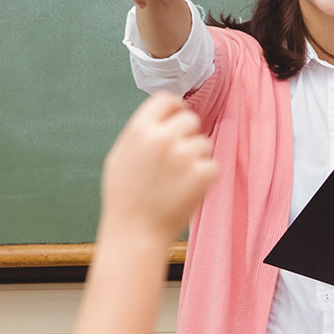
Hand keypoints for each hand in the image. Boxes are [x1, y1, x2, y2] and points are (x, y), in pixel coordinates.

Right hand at [101, 94, 217, 240]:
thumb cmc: (124, 198)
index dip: (174, 108)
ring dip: (196, 158)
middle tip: (178, 157)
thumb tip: (162, 116)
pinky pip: (213, 165)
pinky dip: (205, 177)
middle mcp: (163, 138)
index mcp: (139, 130)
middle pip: (190, 119)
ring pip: (204, 143)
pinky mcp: (203, 174)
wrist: (135, 233)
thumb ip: (141, 133)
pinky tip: (187, 190)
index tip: (177, 117)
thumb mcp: (120, 156)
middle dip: (187, 135)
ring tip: (177, 180)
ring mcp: (185, 156)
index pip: (166, 99)